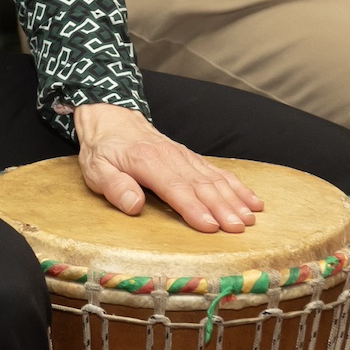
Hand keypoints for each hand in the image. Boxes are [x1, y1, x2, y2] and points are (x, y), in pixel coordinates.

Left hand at [72, 104, 262, 233]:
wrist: (113, 120)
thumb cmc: (103, 150)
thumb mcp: (96, 169)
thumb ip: (115, 186)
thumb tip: (134, 205)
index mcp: (147, 161)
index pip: (174, 187)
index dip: (193, 208)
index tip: (209, 226)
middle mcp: (172, 158)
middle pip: (201, 185)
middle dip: (221, 208)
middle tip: (238, 229)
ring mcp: (186, 157)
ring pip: (215, 179)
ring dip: (234, 199)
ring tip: (250, 219)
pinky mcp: (193, 159)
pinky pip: (219, 172)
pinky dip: (238, 187)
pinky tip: (254, 201)